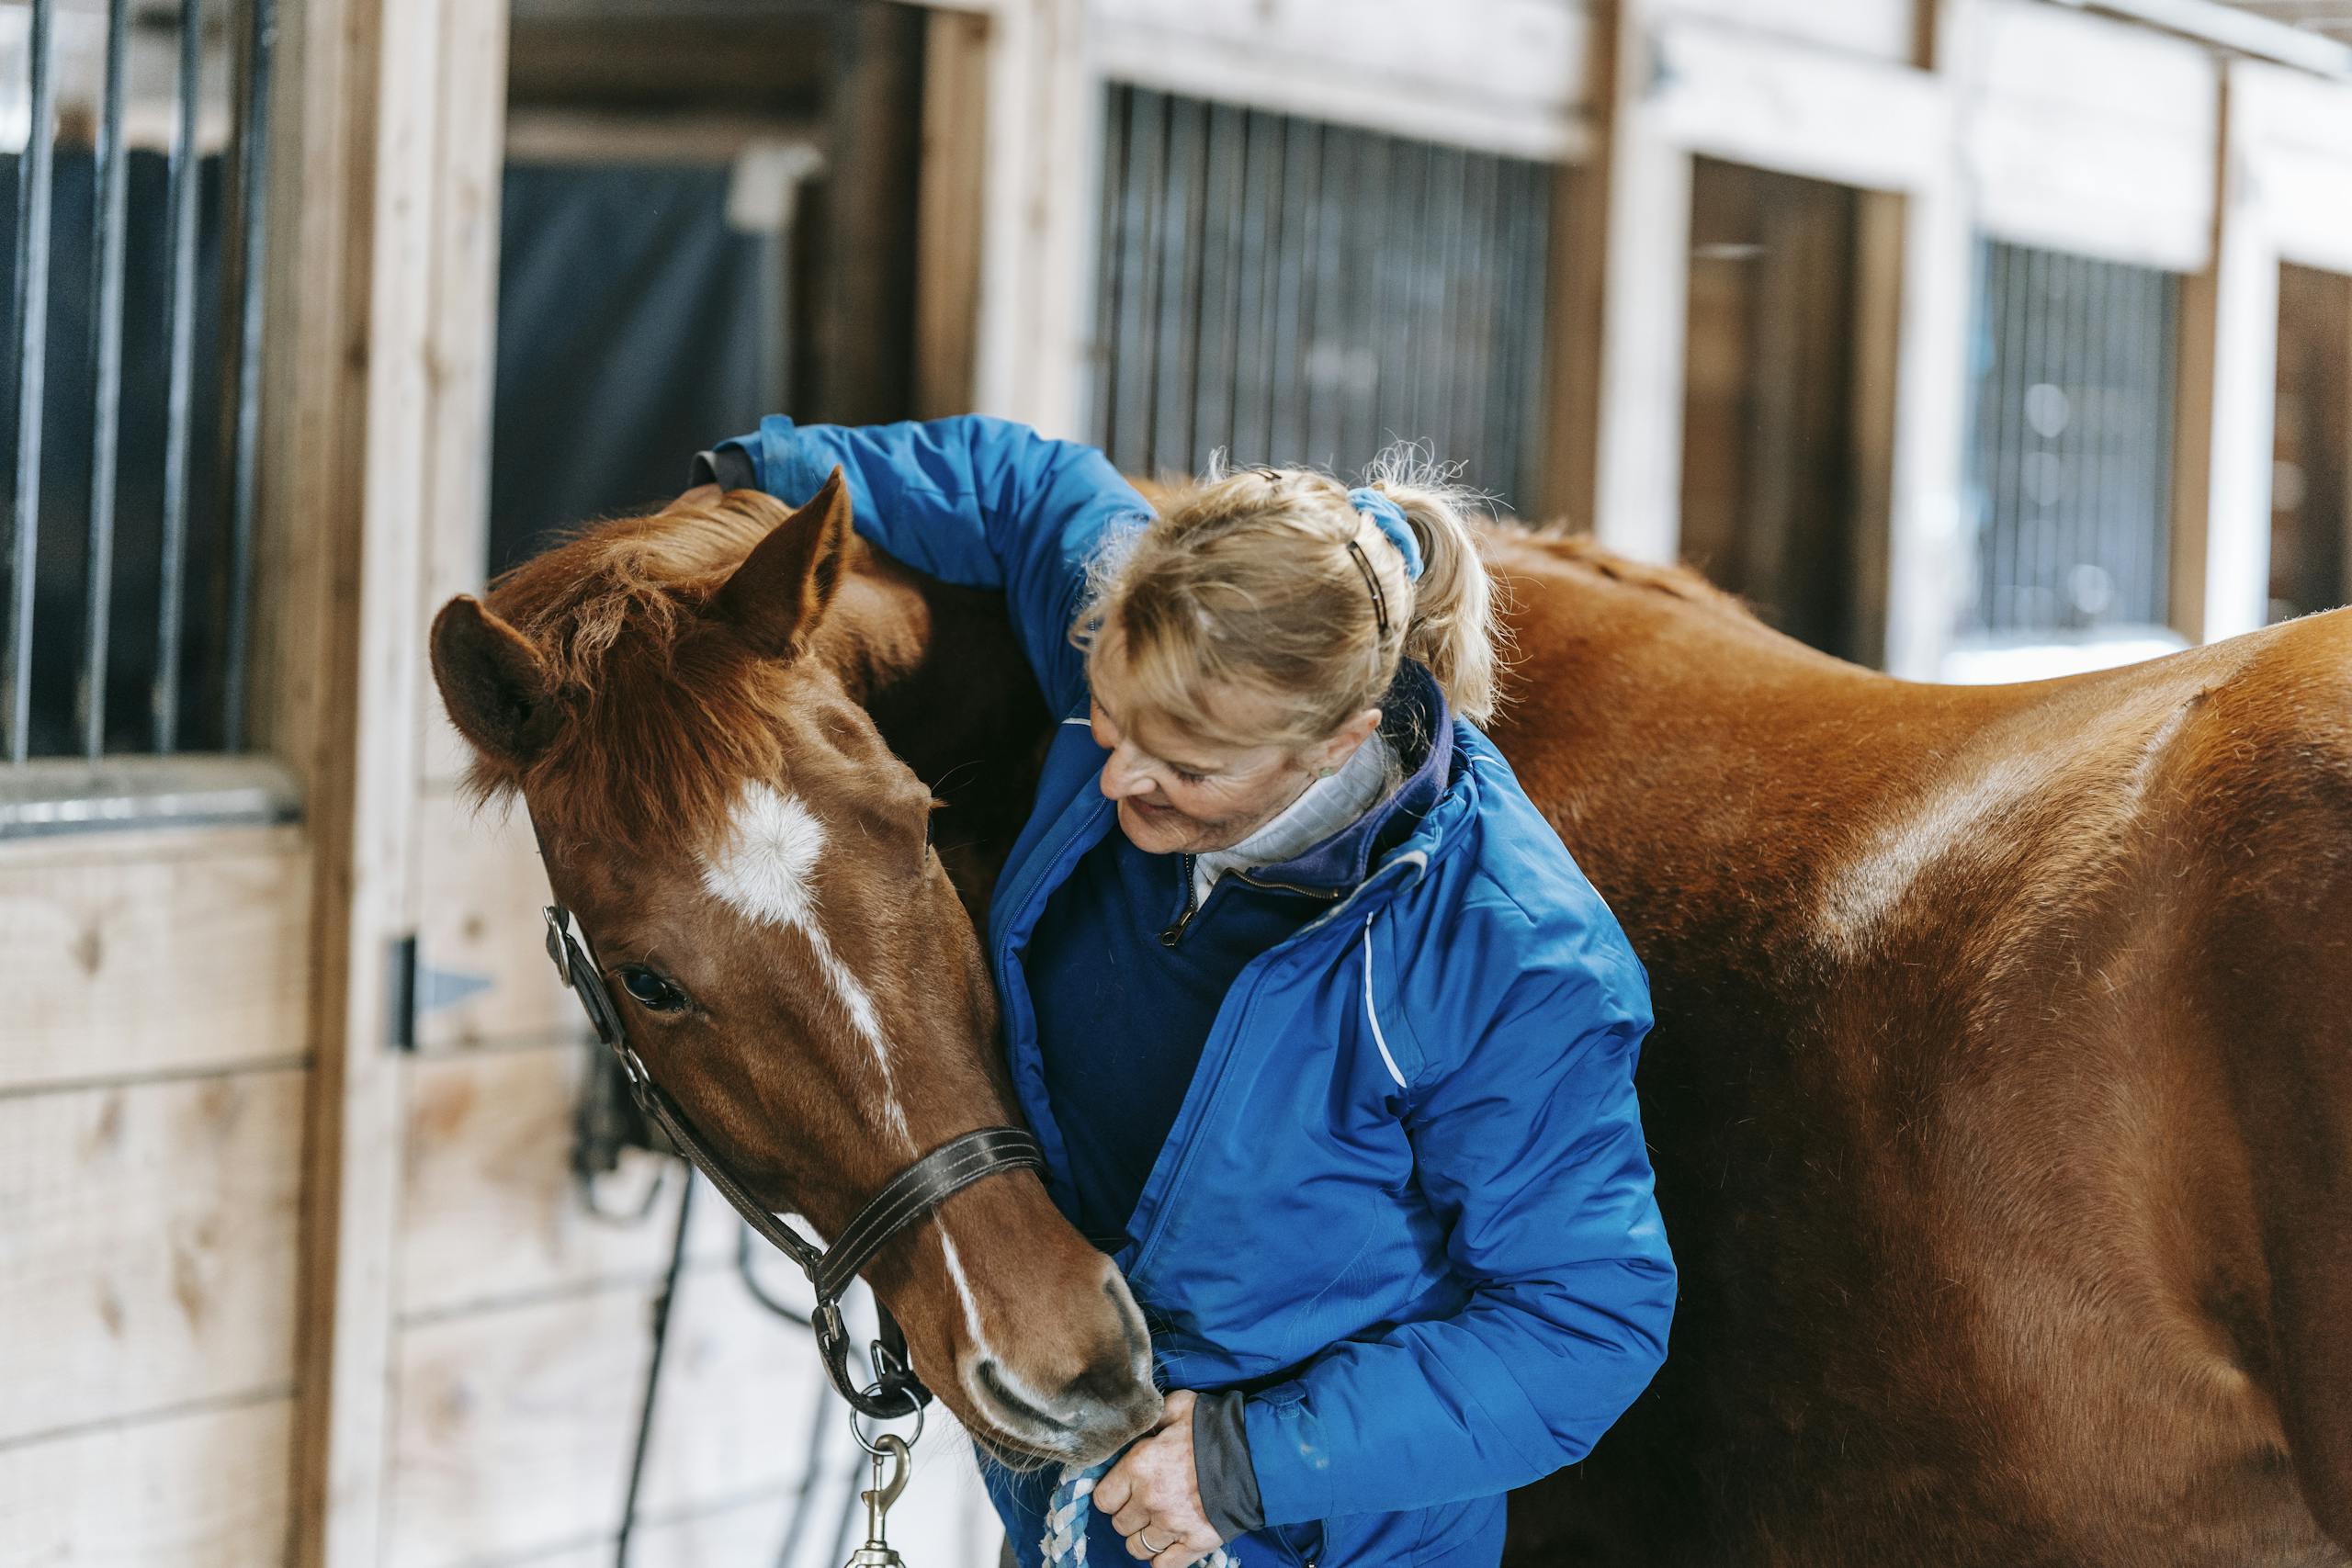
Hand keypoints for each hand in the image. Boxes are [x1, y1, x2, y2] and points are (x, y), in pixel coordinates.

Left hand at [1094, 1389, 1222, 1566]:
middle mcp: (1150, 1500)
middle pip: (1119, 1525)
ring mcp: (1173, 1526)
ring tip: (1157, 1524)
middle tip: (1145, 1503)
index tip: (1124, 1489)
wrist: (1258, 1453)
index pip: (1103, 1499)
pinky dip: (1163, 1559)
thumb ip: (1152, 1417)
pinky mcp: (1196, 1543)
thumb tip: (1137, 1424)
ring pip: (1137, 1548)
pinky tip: (1170, 1544)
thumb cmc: (1216, 1427)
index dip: (1113, 1494)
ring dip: (1144, 1538)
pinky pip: (1164, 1566)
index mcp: (1140, 1466)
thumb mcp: (1179, 1406)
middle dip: (1129, 1514)